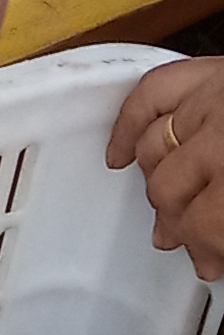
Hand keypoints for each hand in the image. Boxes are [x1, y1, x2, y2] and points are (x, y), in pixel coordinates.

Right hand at [108, 62, 223, 278]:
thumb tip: (208, 255)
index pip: (202, 221)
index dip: (202, 249)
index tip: (209, 263)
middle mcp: (218, 131)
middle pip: (169, 188)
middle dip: (176, 221)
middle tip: (187, 241)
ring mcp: (211, 97)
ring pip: (153, 148)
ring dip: (155, 181)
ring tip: (167, 204)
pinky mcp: (208, 72)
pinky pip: (148, 94)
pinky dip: (127, 123)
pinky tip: (119, 152)